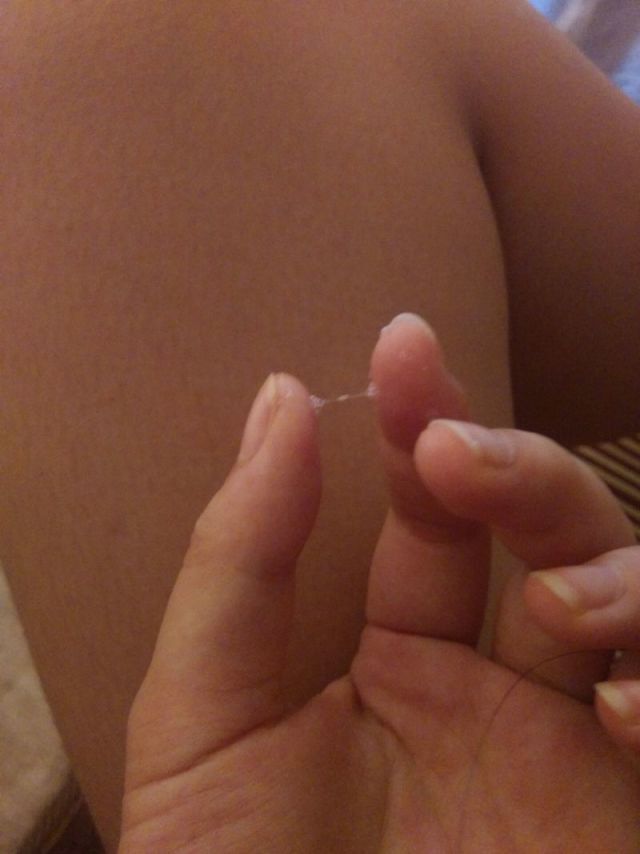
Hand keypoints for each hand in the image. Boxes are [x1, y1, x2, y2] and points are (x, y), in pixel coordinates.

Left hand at [119, 314, 639, 852]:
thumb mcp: (202, 719)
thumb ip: (237, 561)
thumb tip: (282, 404)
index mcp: (395, 656)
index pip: (428, 512)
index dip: (423, 422)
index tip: (406, 345)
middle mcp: (493, 687)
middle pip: (541, 532)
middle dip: (513, 470)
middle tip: (458, 454)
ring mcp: (567, 746)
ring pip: (628, 595)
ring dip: (609, 567)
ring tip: (558, 603)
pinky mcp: (621, 808)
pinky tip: (610, 704)